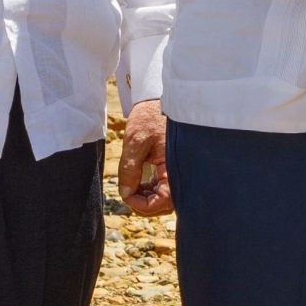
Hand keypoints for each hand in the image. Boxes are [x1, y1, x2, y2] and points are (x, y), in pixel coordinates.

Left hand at [117, 98, 171, 215]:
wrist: (157, 100)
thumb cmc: (150, 117)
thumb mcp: (135, 142)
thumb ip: (129, 169)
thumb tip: (126, 192)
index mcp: (174, 167)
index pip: (162, 201)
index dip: (142, 205)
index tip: (126, 195)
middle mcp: (179, 172)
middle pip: (165, 204)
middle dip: (144, 204)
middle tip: (127, 193)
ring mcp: (176, 171)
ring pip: (164, 198)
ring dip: (147, 198)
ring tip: (131, 187)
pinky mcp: (172, 168)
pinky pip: (164, 187)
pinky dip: (151, 190)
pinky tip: (138, 183)